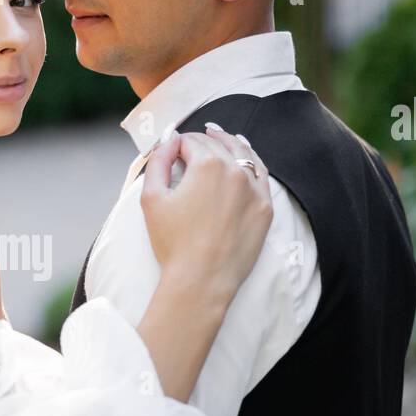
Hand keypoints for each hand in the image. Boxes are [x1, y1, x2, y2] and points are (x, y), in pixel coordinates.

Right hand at [141, 125, 272, 307]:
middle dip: (200, 142)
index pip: (190, 141)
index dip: (176, 144)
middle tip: (187, 145)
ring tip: (218, 135)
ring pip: (243, 154)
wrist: (201, 279)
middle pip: (216, 144)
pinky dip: (251, 162)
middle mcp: (235, 171)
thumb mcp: (151, 198)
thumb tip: (168, 140)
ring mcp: (254, 189)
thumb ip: (157, 161)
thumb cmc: (173, 242)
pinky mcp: (264, 208)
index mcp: (207, 164)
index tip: (170, 151)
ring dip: (228, 142)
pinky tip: (244, 156)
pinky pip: (261, 175)